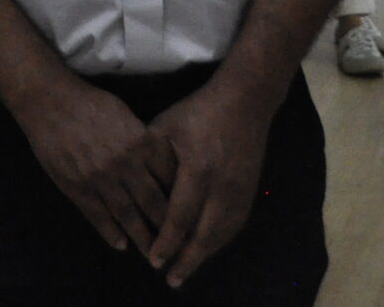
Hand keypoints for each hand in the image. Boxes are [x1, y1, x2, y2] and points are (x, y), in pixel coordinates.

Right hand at [10, 78, 175, 255]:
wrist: (49, 102)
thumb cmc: (89, 103)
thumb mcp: (125, 114)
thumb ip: (142, 140)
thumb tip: (158, 161)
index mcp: (140, 142)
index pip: (169, 177)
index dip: (181, 197)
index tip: (189, 213)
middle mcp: (125, 164)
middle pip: (153, 201)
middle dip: (167, 225)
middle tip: (179, 244)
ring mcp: (100, 179)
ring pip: (128, 215)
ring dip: (142, 237)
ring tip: (153, 254)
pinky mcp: (78, 188)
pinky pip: (98, 216)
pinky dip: (110, 233)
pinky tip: (120, 244)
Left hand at [144, 80, 270, 287]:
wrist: (245, 103)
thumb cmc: (199, 112)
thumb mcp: (167, 126)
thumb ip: (151, 157)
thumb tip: (133, 184)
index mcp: (198, 170)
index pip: (180, 216)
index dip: (167, 241)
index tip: (154, 260)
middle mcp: (222, 187)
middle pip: (204, 234)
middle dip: (186, 260)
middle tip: (170, 280)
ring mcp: (240, 192)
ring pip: (221, 234)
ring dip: (203, 256)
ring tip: (185, 272)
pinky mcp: (250, 192)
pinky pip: (234, 226)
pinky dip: (219, 242)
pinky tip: (206, 250)